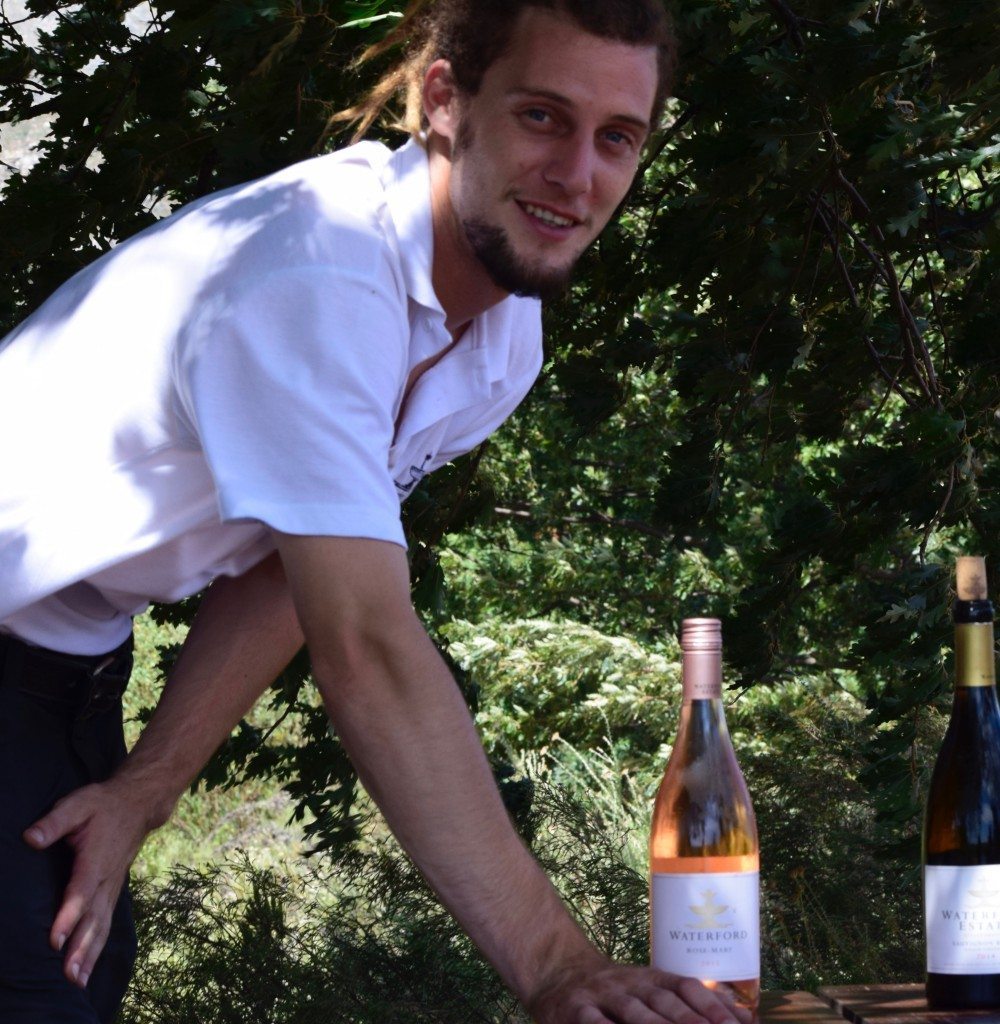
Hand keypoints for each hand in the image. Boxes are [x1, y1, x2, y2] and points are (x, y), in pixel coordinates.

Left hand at [22, 776, 166, 988]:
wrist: (138, 804)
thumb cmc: (103, 804)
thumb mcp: (77, 804)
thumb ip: (54, 822)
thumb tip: (31, 838)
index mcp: (95, 860)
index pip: (80, 893)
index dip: (68, 917)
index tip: (55, 941)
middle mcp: (107, 878)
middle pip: (93, 918)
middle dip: (81, 948)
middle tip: (69, 977)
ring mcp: (112, 886)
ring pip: (101, 925)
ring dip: (89, 954)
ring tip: (77, 981)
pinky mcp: (113, 891)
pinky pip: (106, 923)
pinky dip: (98, 947)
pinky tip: (87, 967)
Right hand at [527, 960, 754, 1023]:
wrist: (556, 971)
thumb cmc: (616, 991)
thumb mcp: (651, 990)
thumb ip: (692, 1004)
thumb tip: (748, 1019)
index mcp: (651, 978)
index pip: (686, 987)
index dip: (712, 1005)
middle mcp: (630, 983)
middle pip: (664, 1002)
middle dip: (692, 1022)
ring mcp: (602, 996)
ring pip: (633, 1012)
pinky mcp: (575, 1011)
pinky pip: (594, 1023)